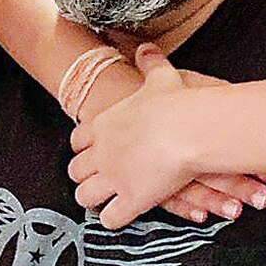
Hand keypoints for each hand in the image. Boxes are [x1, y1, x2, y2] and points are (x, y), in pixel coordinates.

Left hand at [68, 43, 265, 228]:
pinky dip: (113, 219)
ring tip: (104, 201)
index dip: (84, 147)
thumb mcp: (160, 77)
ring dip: (94, 199)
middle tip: (97, 179)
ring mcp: (113, 178)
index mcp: (103, 125)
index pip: (77, 141)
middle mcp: (101, 153)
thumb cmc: (176, 104)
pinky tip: (122, 215)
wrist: (190, 129)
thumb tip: (146, 46)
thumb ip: (149, 62)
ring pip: (85, 196)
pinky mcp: (129, 200)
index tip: (93, 151)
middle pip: (75, 170)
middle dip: (85, 176)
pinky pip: (109, 218)